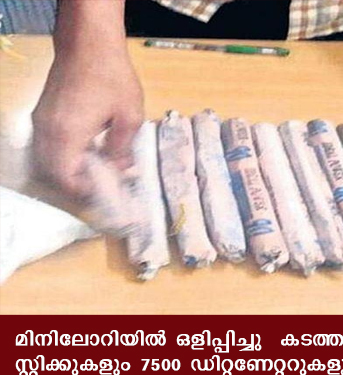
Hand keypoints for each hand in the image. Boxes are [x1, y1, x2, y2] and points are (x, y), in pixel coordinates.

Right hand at [32, 39, 142, 196]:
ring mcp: (41, 121)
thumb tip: (121, 171)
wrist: (88, 43)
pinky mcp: (43, 114)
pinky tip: (87, 153)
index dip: (83, 191)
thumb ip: (122, 148)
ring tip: (97, 171)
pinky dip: (63, 156)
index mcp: (67, 134)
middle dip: (76, 184)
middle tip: (102, 185)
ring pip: (46, 160)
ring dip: (68, 171)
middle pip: (52, 173)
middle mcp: (47, 131)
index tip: (106, 191)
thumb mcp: (130, 116)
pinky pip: (47, 146)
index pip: (64, 178)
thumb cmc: (112, 77)